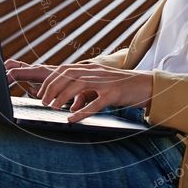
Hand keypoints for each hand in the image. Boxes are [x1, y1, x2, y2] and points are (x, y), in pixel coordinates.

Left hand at [8, 62, 153, 123]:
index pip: (64, 69)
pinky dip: (81, 111)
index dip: (50, 81)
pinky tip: (72, 119)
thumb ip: (85, 83)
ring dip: (62, 97)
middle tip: (43, 102)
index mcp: (91, 68)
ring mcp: (105, 82)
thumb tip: (67, 94)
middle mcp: (96, 72)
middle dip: (52, 87)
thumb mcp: (101, 80)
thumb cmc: (121, 85)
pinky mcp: (114, 93)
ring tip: (53, 108)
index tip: (41, 93)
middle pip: (67, 75)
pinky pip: (95, 103)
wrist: (145, 85)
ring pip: (78, 85)